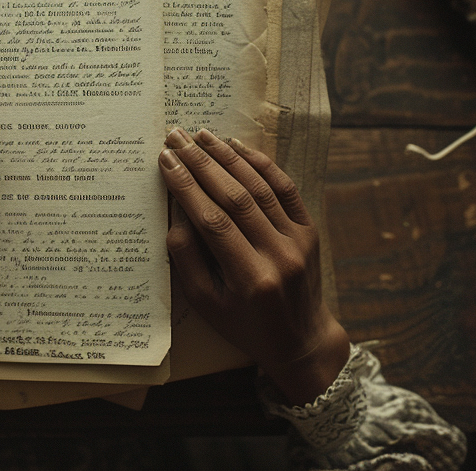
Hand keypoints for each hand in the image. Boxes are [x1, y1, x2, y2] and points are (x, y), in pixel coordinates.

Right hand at [160, 127, 348, 404]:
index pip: (212, 221)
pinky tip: (238, 147)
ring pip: (260, 187)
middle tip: (177, 137)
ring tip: (202, 135)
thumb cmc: (243, 324)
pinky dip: (262, 164)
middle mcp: (278, 256)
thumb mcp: (205, 304)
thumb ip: (186, 258)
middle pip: (235, 197)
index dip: (186, 187)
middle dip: (202, 163)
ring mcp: (298, 241)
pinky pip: (285, 189)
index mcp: (249, 279)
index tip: (165, 160)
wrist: (300, 340)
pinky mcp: (310, 230)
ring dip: (229, 157)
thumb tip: (175, 209)